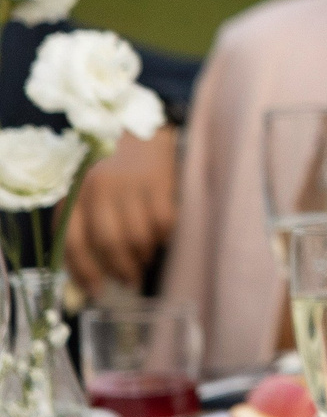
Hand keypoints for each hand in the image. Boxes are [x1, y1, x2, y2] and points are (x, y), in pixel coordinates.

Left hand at [64, 127, 178, 289]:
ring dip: (143, 256)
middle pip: (109, 244)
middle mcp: (99, 189)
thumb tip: (90, 277)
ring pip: (138, 236)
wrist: (137, 125)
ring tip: (144, 259)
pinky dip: (164, 237)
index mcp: (74, 194)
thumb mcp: (83, 191)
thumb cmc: (107, 166)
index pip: (74, 243)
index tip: (98, 291)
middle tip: (130, 281)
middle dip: (121, 269)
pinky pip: (164, 222)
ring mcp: (130, 184)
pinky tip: (160, 237)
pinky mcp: (160, 180)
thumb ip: (82, 225)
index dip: (85, 273)